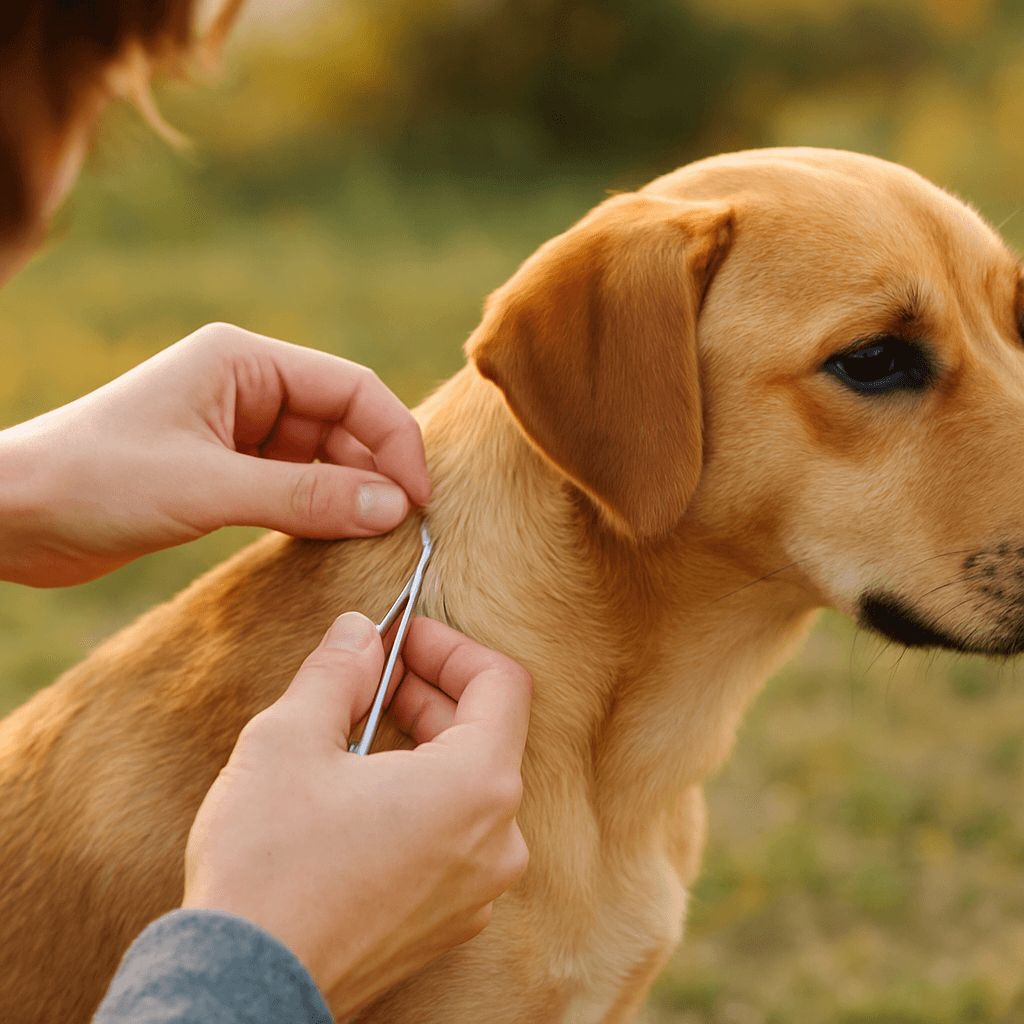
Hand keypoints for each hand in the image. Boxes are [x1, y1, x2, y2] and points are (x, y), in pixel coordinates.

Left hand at [0, 323, 430, 585]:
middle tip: (401, 526)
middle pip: (343, 421)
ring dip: (349, 493)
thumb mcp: (207, 489)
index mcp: (243, 360)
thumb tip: (393, 506)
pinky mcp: (223, 469)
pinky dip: (316, 509)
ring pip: (322, 456)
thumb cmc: (93, 480)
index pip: (351, 388)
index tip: (418, 497)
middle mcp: (246, 386)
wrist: (10, 515)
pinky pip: (292, 484)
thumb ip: (305, 497)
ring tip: (372, 536)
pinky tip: (332, 537)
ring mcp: (236, 428)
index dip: (395, 438)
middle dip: (375, 469)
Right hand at [182, 612, 531, 1015]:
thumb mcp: (289, 739)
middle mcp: (497, 841)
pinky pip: (454, 834)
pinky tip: (360, 794)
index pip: (501, 683)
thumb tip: (361, 631)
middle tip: (372, 673)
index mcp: (475, 787)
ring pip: (469, 785)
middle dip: (430, 690)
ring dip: (422, 743)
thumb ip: (339, 670)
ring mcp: (477, 888)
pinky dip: (420, 797)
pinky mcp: (448, 920)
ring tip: (356, 730)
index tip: (400, 636)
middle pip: (486, 732)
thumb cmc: (266, 864)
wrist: (241, 990)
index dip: (450, 645)